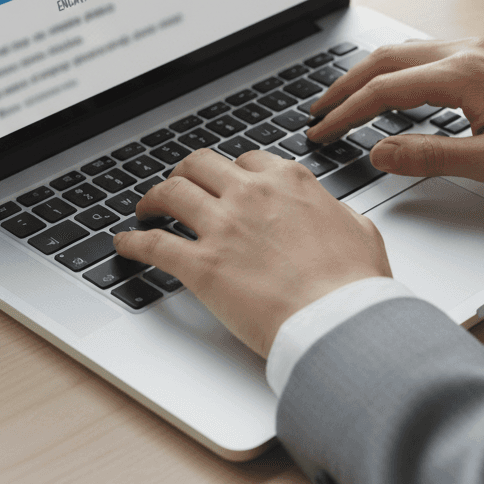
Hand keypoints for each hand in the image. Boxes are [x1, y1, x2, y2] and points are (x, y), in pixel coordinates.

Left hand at [112, 149, 390, 356]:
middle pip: (200, 165)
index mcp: (289, 182)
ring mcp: (223, 227)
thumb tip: (332, 212)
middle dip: (185, 173)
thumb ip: (336, 212)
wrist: (339, 322)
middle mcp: (251, 194)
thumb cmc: (355, 284)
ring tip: (145, 209)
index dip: (231, 172)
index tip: (224, 182)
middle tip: (178, 187)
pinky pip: (154, 245)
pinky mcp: (202, 265)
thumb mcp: (360, 229)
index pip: (247, 161)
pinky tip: (124, 245)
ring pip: (171, 193)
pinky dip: (132, 242)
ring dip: (152, 199)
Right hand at [306, 38, 483, 187]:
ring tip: (342, 97)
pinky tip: (390, 86)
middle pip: (385, 60)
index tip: (321, 132)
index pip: (384, 90)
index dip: (346, 112)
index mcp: (463, 76)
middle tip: (316, 111)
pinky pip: (424, 53)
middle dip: (344, 85)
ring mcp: (476, 49)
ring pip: (403, 52)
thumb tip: (381, 153)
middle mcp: (464, 52)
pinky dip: (394, 68)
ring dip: (367, 73)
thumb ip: (431, 156)